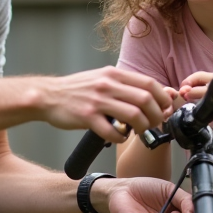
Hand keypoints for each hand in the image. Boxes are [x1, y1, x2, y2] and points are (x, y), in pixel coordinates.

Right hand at [39, 67, 173, 142]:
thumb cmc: (78, 90)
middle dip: (157, 115)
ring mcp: (97, 101)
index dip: (163, 98)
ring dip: (142, 127)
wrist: (48, 95)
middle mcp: (107, 84)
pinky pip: (113, 132)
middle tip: (155, 124)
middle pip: (146, 100)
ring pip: (134, 115)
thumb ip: (125, 84)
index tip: (165, 109)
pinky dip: (121, 138)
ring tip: (138, 131)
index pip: (150, 83)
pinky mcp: (87, 117)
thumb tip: (154, 94)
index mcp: (114, 74)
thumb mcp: (103, 78)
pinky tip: (119, 136)